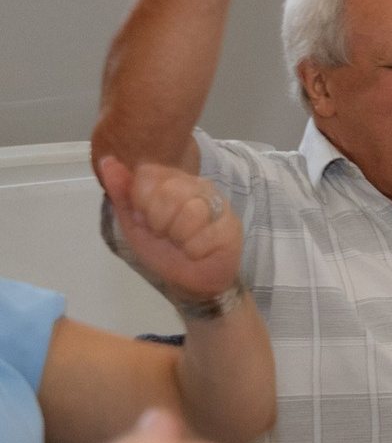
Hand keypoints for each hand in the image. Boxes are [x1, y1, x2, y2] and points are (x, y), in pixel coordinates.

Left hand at [99, 155, 239, 304]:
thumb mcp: (133, 224)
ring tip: (184, 243)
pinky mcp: (232, 224)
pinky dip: (194, 250)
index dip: (141, 202)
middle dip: (159, 222)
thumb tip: (107, 161)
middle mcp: (197, 185)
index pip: (148, 174)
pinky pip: (206, 234)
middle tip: (166, 234)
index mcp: (171, 180)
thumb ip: (122, 193)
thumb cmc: (163, 250)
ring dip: (179, 237)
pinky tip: (199, 251)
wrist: (190, 282)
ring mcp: (218, 203)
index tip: (146, 219)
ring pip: (191, 211)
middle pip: (169, 191)